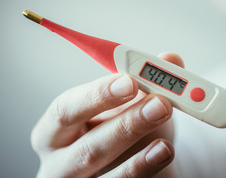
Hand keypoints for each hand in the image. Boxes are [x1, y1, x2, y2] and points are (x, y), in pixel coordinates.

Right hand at [31, 53, 183, 177]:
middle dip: (127, 123)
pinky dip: (147, 167)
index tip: (130, 81)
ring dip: (142, 149)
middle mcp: (60, 161)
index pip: (66, 110)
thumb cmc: (121, 128)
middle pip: (87, 147)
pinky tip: (164, 151)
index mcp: (55, 129)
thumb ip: (145, 80)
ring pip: (108, 173)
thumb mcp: (128, 103)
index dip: (98, 95)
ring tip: (166, 126)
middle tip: (159, 103)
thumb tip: (170, 59)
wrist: (131, 163)